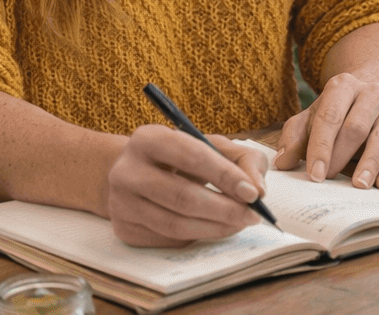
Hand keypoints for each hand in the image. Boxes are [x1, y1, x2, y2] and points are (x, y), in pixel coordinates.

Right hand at [106, 124, 268, 246]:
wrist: (137, 173)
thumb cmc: (181, 157)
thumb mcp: (212, 145)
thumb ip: (243, 159)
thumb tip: (257, 190)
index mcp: (148, 138)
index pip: (191, 157)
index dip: (225, 176)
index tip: (253, 193)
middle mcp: (126, 170)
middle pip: (182, 197)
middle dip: (224, 209)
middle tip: (252, 216)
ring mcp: (121, 202)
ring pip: (175, 225)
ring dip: (215, 228)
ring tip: (239, 224)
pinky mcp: (123, 228)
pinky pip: (167, 240)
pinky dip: (197, 237)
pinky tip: (213, 228)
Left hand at [274, 71, 378, 188]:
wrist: (368, 97)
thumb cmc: (334, 113)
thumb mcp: (310, 118)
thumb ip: (294, 138)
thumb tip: (283, 162)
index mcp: (343, 86)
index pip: (330, 116)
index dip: (321, 147)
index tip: (314, 174)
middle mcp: (371, 93)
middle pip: (356, 126)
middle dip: (341, 155)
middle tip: (328, 180)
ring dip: (370, 163)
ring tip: (358, 185)